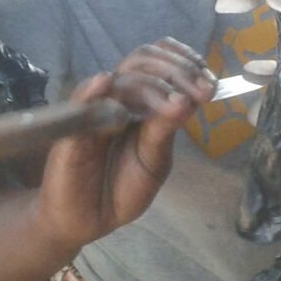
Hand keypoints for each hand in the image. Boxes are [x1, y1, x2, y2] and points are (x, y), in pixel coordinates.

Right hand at [33, 39, 215, 248]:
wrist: (90, 221)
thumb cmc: (121, 188)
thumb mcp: (153, 161)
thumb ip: (164, 131)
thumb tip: (186, 101)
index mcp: (141, 101)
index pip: (159, 61)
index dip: (183, 60)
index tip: (209, 81)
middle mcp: (118, 97)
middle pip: (141, 60)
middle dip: (176, 71)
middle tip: (202, 92)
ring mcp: (94, 110)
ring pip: (119, 78)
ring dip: (152, 85)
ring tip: (176, 104)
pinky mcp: (70, 130)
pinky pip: (78, 104)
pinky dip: (91, 89)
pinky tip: (106, 83)